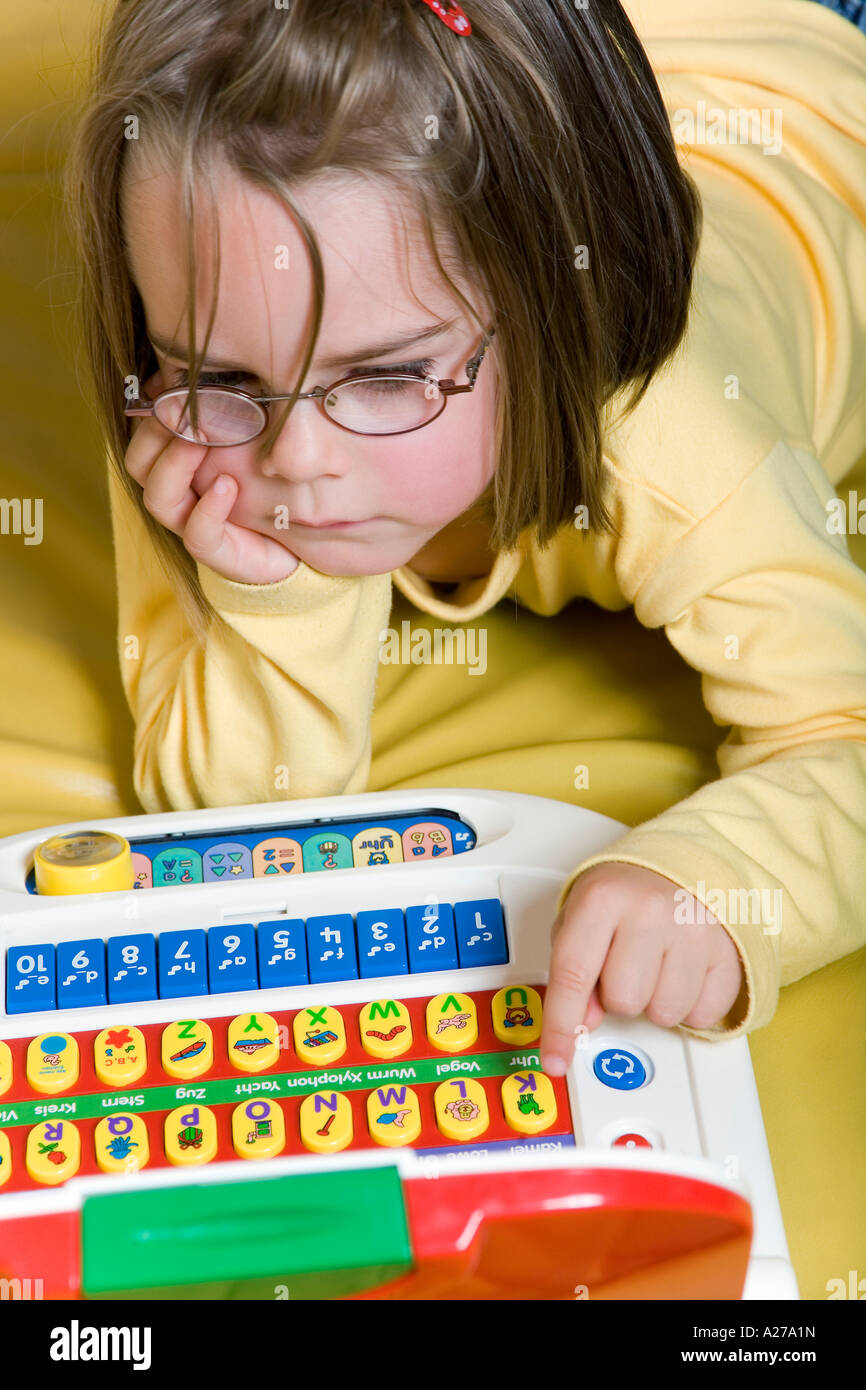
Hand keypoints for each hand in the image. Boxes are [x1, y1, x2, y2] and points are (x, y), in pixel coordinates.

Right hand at [124, 371, 299, 584]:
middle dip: (155, 434)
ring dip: (174, 466)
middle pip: (139, 464)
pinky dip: (208, 510)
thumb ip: (239, 406)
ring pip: (158, 499)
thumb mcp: (261, 435)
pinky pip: (198, 536)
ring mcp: (196, 525)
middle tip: (181, 409)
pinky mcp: (221, 555)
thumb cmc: (280, 479)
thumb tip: (226, 362)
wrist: (312, 535)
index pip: (144, 434)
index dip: (147, 409)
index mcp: (181, 464)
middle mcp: (181, 495)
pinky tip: (227, 486)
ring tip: (199, 441)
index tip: (163, 382)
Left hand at [540, 863, 744, 1074]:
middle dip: (618, 995)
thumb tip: (583, 1022)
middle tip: (625, 964)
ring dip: (655, 1000)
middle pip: (623, 1001)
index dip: (561, 1025)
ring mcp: (694, 931)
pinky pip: (702, 1014)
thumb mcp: (582, 917)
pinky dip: (689, 1004)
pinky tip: (682, 971)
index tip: (556, 1059)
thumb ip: (574, 969)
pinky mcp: (727, 952)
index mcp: (603, 898)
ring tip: (656, 964)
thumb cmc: (625, 896)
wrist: (680, 869)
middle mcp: (650, 912)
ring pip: (664, 1013)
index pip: (574, 974)